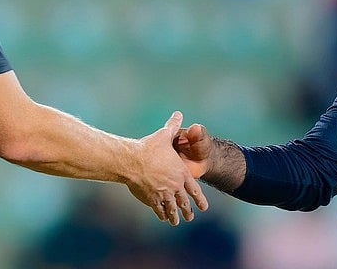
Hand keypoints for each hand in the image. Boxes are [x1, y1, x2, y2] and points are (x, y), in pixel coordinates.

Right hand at [129, 111, 208, 225]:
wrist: (132, 161)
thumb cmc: (149, 148)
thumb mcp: (164, 135)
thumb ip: (173, 126)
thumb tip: (179, 113)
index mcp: (181, 173)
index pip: (194, 190)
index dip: (200, 199)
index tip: (204, 207)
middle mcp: (175, 186)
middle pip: (184, 202)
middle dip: (187, 211)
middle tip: (190, 217)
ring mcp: (163, 194)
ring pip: (172, 209)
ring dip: (174, 216)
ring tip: (175, 222)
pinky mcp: (151, 199)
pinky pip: (158, 209)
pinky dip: (161, 213)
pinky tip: (161, 216)